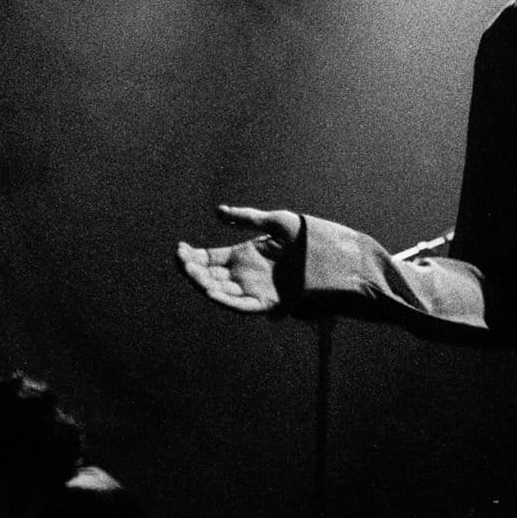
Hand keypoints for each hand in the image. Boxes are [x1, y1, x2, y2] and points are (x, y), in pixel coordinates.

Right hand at [177, 205, 299, 313]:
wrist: (337, 255)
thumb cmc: (309, 236)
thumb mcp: (276, 222)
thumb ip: (247, 218)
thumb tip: (217, 212)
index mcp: (243, 256)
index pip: (209, 259)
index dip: (193, 255)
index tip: (179, 248)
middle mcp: (244, 275)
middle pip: (210, 276)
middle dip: (193, 269)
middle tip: (181, 259)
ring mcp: (254, 289)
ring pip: (221, 291)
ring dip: (203, 283)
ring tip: (190, 271)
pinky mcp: (268, 302)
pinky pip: (242, 306)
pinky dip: (226, 301)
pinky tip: (210, 292)